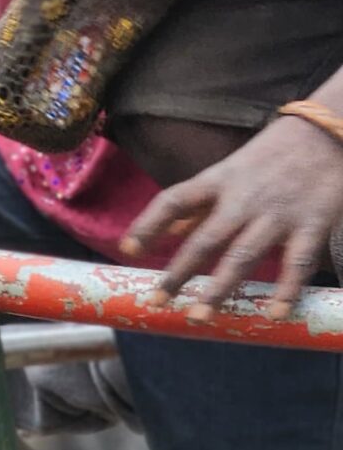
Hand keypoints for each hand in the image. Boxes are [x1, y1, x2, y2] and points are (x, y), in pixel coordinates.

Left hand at [122, 116, 342, 318]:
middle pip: (204, 239)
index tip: (126, 248)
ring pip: (243, 255)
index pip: (173, 201)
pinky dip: (286, 290)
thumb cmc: (270, 157)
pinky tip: (273, 314)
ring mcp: (277, 215)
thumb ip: (199, 205)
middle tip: (157, 301)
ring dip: (220, 288)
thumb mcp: (228, 173)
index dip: (147, 224)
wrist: (326, 133)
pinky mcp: (312, 225)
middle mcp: (242, 199)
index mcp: (217, 181)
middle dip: (178, 272)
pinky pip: (297, 263)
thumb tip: (168, 234)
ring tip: (200, 316)